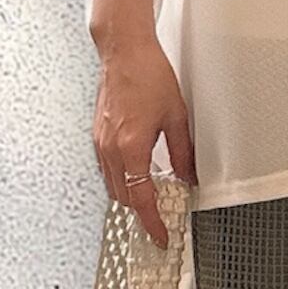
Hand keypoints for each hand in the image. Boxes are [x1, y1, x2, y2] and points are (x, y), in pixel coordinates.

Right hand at [93, 34, 196, 246]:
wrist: (124, 52)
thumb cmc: (148, 75)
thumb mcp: (176, 116)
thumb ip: (183, 152)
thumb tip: (189, 177)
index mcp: (132, 148)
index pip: (141, 199)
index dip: (152, 222)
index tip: (160, 236)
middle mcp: (111, 149)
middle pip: (124, 197)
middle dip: (142, 212)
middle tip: (160, 220)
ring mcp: (100, 142)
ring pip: (113, 185)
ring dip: (130, 196)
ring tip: (151, 200)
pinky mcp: (97, 135)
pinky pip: (107, 169)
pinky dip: (121, 179)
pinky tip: (137, 175)